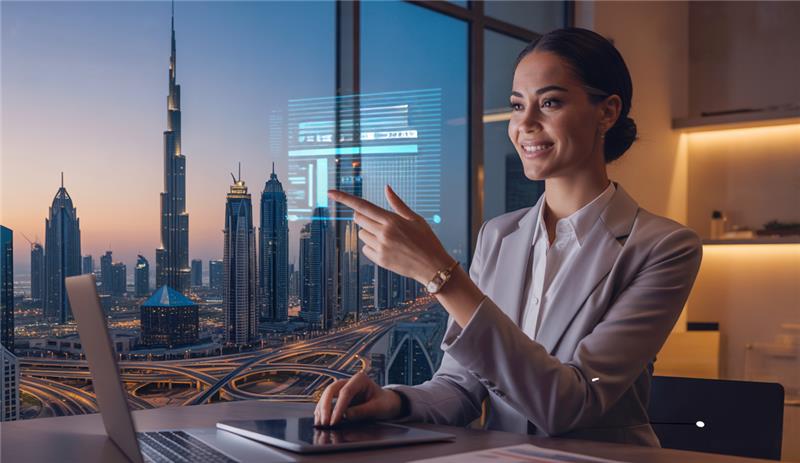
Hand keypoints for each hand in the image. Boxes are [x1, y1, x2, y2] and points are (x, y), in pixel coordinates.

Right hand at [314, 372, 402, 425]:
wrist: (386, 403)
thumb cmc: (384, 403)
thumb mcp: (378, 408)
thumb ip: (362, 411)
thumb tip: (345, 416)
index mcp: (361, 379)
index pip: (346, 392)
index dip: (338, 407)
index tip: (334, 421)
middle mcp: (349, 381)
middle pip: (332, 390)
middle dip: (325, 406)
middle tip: (325, 423)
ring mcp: (343, 388)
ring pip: (327, 395)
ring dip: (321, 409)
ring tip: (320, 424)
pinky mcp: (339, 397)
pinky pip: (327, 401)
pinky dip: (322, 411)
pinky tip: (320, 420)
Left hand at [328, 185, 453, 284]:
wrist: (433, 266)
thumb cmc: (427, 240)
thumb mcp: (415, 219)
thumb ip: (397, 204)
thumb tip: (387, 187)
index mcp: (391, 220)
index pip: (362, 205)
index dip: (344, 198)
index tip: (330, 192)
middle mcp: (383, 233)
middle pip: (358, 218)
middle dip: (364, 217)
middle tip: (379, 221)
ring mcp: (380, 247)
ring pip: (361, 234)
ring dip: (369, 233)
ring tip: (389, 239)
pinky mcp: (380, 260)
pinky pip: (365, 248)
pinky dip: (372, 247)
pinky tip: (388, 249)